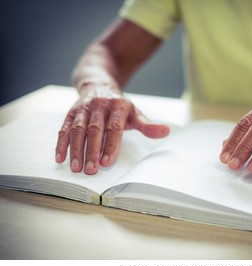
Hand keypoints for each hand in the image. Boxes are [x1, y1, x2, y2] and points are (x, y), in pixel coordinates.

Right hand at [55, 84, 169, 174]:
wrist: (98, 84)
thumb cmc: (119, 105)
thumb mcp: (134, 112)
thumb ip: (147, 125)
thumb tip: (166, 132)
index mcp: (118, 106)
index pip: (114, 128)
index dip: (110, 145)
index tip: (107, 162)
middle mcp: (100, 105)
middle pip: (95, 130)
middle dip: (92, 151)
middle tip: (91, 170)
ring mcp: (84, 108)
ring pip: (78, 129)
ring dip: (76, 149)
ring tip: (76, 167)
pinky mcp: (71, 112)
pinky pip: (64, 128)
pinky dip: (61, 143)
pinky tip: (60, 158)